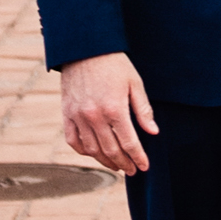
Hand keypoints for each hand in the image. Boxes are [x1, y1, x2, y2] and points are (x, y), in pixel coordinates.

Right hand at [59, 52, 159, 175]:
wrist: (85, 48)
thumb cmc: (114, 64)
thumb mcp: (134, 83)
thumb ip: (143, 110)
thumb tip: (153, 133)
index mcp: (115, 109)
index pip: (129, 143)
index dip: (138, 157)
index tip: (144, 166)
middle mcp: (95, 116)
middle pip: (111, 150)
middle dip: (124, 163)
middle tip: (132, 170)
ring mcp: (78, 116)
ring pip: (92, 150)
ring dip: (105, 161)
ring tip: (116, 165)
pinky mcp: (67, 113)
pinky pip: (73, 141)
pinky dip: (84, 151)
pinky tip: (94, 153)